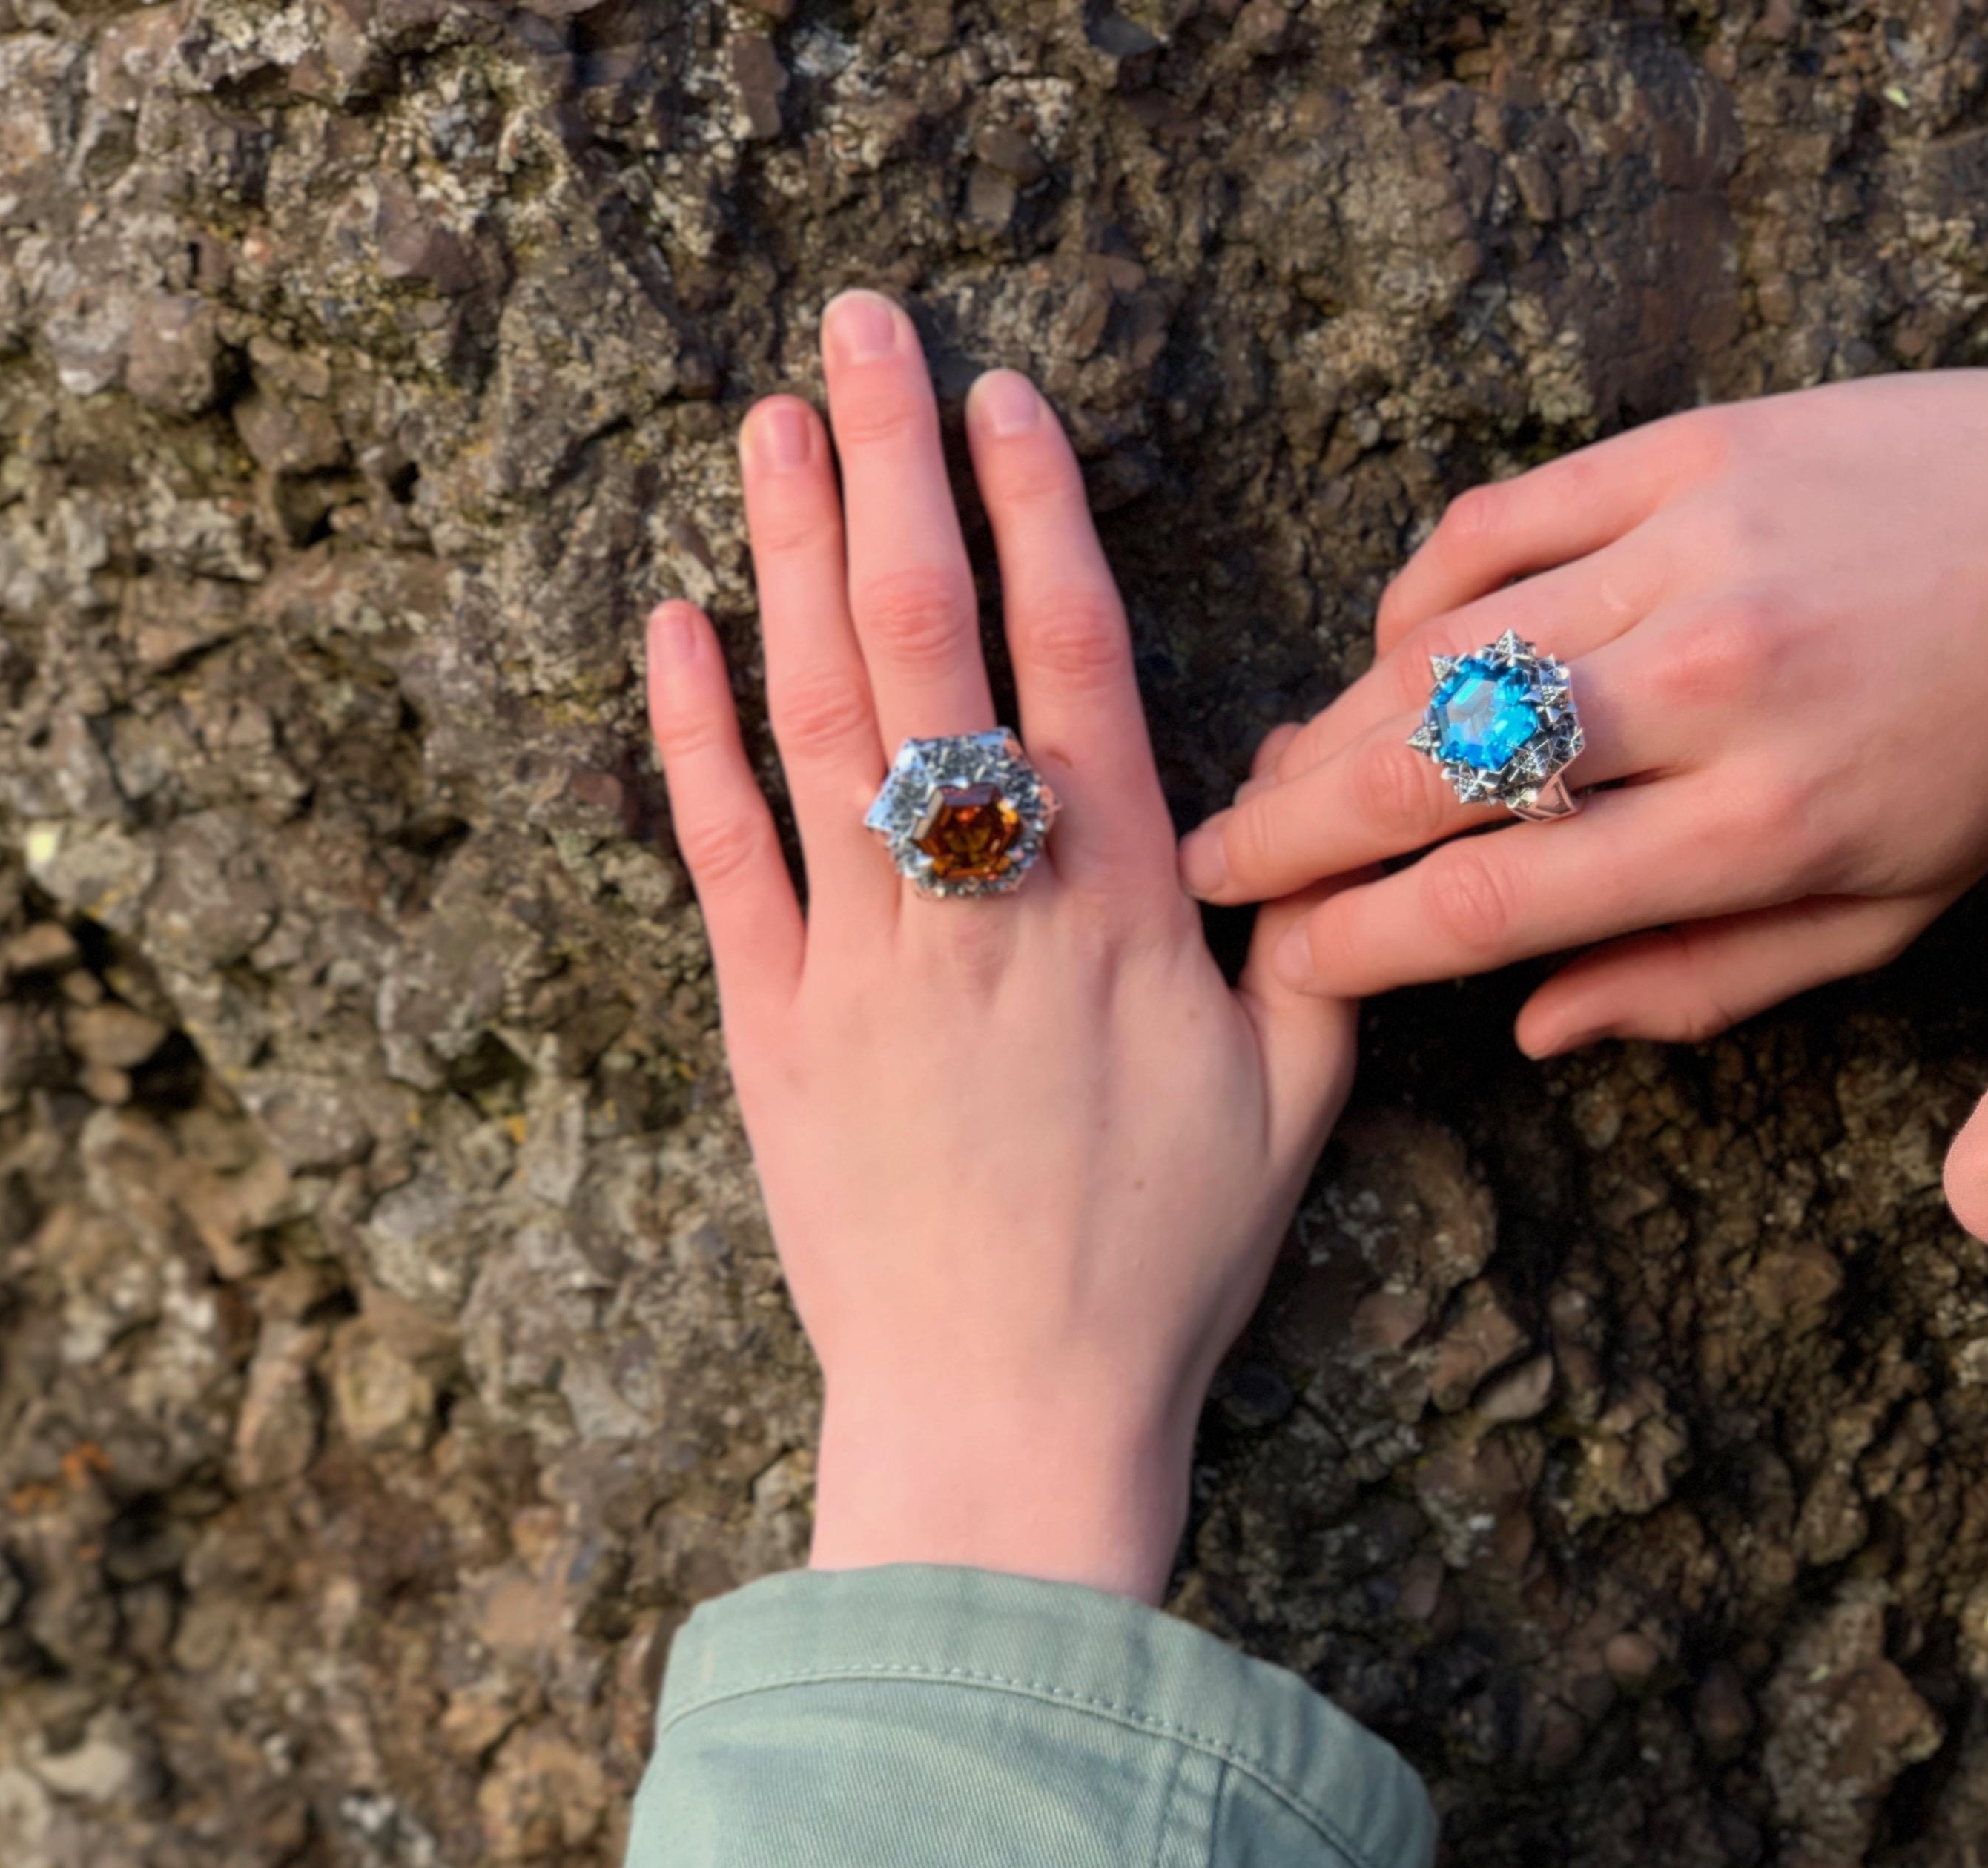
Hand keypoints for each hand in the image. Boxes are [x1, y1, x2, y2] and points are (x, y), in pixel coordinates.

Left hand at [648, 290, 1357, 1605]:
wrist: (1007, 1417)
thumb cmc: (1162, 1267)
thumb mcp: (1291, 1106)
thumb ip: (1309, 947)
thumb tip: (1315, 826)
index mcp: (1123, 913)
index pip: (1073, 666)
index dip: (1035, 517)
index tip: (1002, 398)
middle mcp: (985, 909)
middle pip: (931, 646)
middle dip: (892, 472)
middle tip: (858, 330)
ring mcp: (862, 963)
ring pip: (819, 722)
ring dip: (788, 560)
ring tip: (767, 422)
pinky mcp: (770, 1030)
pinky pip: (724, 858)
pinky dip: (693, 738)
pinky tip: (673, 625)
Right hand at [1174, 349, 1987, 1054]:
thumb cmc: (1985, 751)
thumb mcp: (1877, 915)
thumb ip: (1699, 982)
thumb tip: (1530, 1030)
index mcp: (1756, 825)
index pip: (1490, 897)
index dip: (1357, 940)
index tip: (1282, 959)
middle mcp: (1705, 685)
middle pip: (1425, 770)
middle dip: (1290, 831)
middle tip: (1209, 863)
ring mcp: (1686, 551)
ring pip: (1433, 650)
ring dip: (1331, 723)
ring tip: (1280, 774)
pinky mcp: (1678, 450)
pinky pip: (1486, 529)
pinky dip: (1418, 599)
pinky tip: (1398, 652)